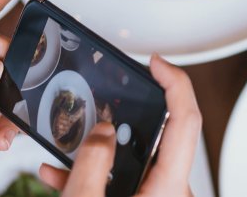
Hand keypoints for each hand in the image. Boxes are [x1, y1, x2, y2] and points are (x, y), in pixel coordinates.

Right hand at [39, 55, 200, 195]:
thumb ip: (93, 163)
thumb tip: (103, 131)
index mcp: (168, 187)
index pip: (185, 120)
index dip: (174, 82)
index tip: (157, 62)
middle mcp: (170, 192)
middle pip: (159, 134)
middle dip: (126, 114)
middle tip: (109, 96)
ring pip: (134, 157)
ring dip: (101, 148)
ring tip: (74, 140)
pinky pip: (122, 179)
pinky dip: (94, 173)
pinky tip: (61, 172)